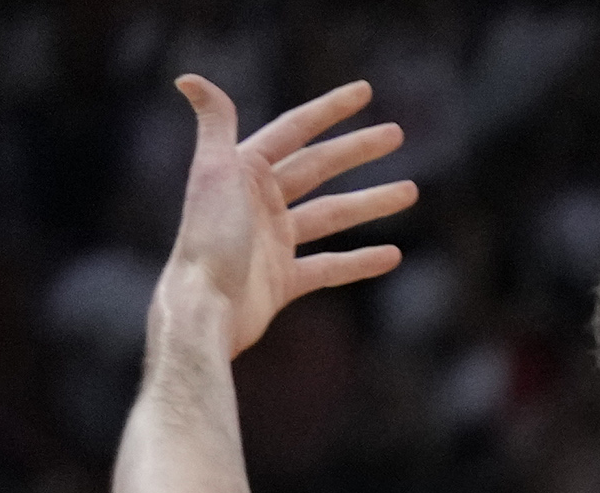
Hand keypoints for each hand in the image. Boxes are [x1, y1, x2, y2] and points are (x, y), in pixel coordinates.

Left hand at [160, 77, 418, 360]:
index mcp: (244, 170)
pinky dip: (361, 261)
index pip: (295, 130)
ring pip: (332, 215)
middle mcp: (259, 201)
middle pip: (318, 167)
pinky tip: (393, 254)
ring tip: (410, 191)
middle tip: (397, 134)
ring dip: (371, 202)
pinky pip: (330, 266)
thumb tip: (189, 79)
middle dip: (358, 150)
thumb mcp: (215, 172)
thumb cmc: (208, 237)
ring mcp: (274, 241)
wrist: (204, 307)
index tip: (365, 92)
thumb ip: (215, 122)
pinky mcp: (283, 280)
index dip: (330, 110)